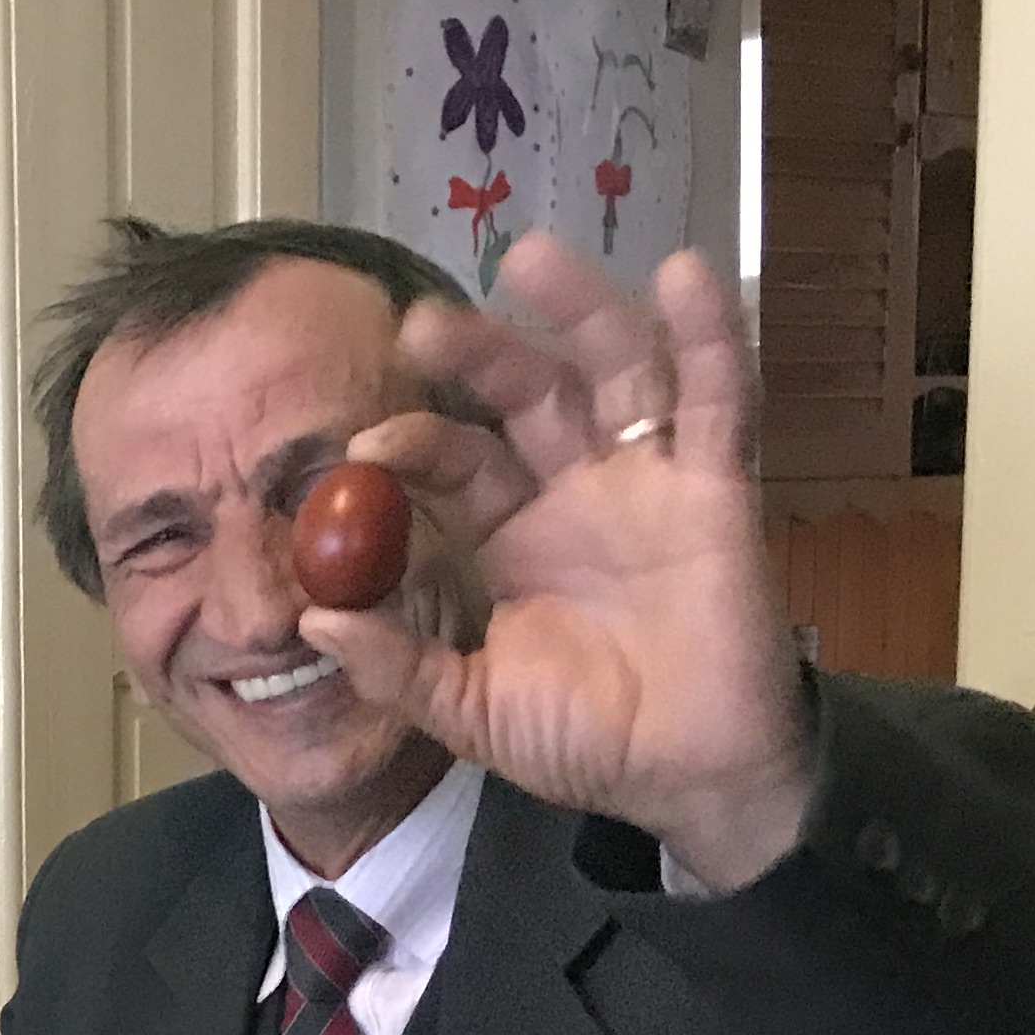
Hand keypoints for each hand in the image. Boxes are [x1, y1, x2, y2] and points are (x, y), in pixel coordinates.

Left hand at [305, 238, 814, 891]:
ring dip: (578, 311)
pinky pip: (720, 401)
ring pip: (614, 371)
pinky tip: (686, 276)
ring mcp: (650, 481)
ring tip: (530, 256)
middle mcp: (578, 489)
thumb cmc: (585, 740)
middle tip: (423, 323)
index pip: (456, 461)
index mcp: (513, 532)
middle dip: (479, 352)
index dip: (413, 443)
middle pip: (527, 393)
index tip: (362, 446)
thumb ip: (399, 669)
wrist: (688, 778)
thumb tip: (314, 625)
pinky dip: (709, 337)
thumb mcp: (472, 710)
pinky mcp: (718, 489)